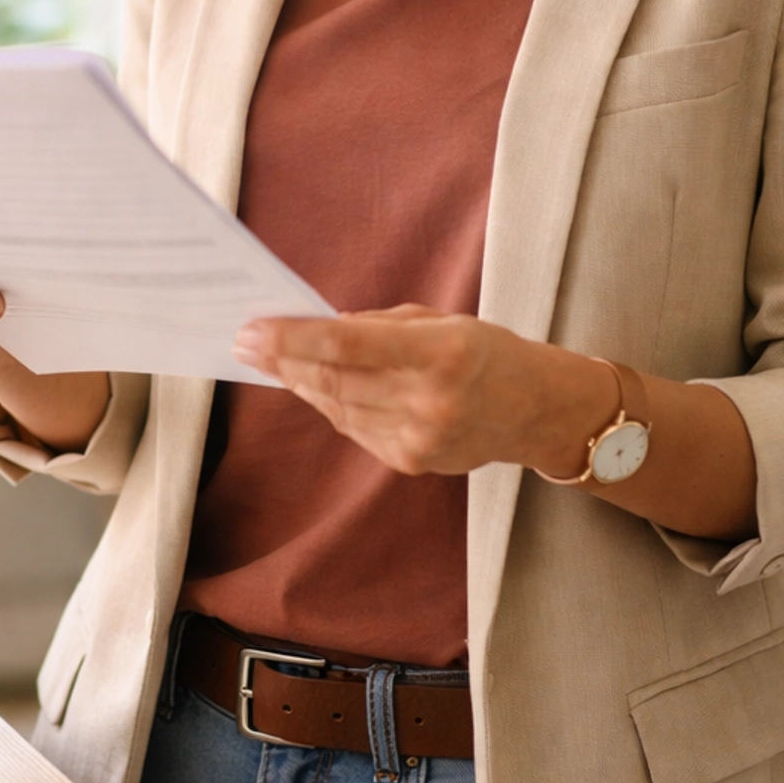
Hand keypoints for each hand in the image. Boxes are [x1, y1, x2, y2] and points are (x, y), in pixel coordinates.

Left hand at [233, 305, 606, 478]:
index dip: (293, 339)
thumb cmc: (488, 352)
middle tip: (245, 342)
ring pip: (336, 407)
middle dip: (282, 360)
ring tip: (274, 358)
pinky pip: (353, 428)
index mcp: (441, 352)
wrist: (537, 411)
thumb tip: (314, 332)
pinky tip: (316, 384)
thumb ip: (378, 327)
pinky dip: (331, 403)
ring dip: (300, 381)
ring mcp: (419, 439)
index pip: (347, 347)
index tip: (252, 330)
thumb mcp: (442, 321)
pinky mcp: (410, 462)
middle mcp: (430, 401)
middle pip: (333, 380)